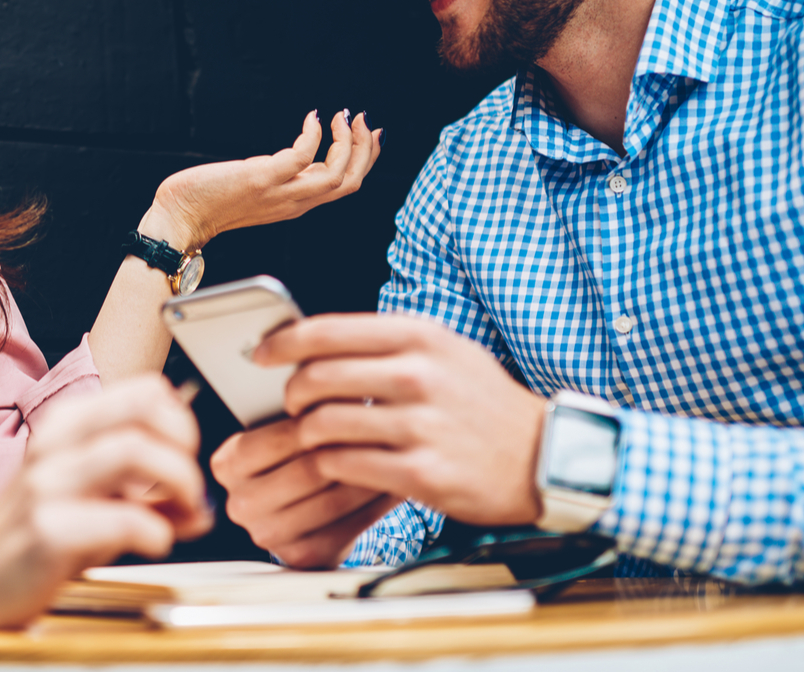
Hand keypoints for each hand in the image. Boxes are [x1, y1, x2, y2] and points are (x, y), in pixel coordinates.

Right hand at [0, 376, 212, 626]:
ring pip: (134, 451)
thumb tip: (201, 507)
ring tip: (182, 513)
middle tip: (189, 489)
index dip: (181, 422)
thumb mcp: (92, 500)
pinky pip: (122, 519)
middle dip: (184, 449)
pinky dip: (155, 531)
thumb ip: (147, 497)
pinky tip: (153, 543)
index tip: (186, 458)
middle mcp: (56, 443)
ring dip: (177, 482)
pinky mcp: (48, 531)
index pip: (145, 390)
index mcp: (68, 425)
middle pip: (143, 412)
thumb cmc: (34, 532)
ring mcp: (48, 485)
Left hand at [144, 110, 381, 249]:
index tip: (369, 132)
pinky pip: (302, 157)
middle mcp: (295, 202)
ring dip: (348, 143)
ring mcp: (281, 193)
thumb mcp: (260, 186)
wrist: (179, 219)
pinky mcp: (263, 180)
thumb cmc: (210, 201)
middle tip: (363, 120)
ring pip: (337, 175)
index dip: (365, 159)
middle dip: (365, 149)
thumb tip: (304, 152)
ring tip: (343, 117)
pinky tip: (311, 118)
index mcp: (296, 203)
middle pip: (350, 182)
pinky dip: (314, 135)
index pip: (346, 186)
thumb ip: (284, 174)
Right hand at [211, 416, 401, 567]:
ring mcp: (266, 534)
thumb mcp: (290, 427)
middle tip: (392, 426)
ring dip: (370, 474)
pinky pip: (346, 528)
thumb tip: (338, 372)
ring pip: (332, 498)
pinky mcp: (298, 556)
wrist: (307, 513)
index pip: (285, 436)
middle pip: (310, 469)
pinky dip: (374, 505)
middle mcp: (239, 502)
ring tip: (398, 453)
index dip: (329, 417)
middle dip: (355, 445)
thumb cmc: (303, 455)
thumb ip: (303, 406)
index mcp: (227, 463)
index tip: (363, 401)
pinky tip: (391, 484)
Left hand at [265, 314, 546, 526]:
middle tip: (291, 403)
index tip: (259, 354)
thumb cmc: (481, 402)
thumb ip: (385, 343)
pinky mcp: (419, 472)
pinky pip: (343, 465)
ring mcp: (419, 425)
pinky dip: (329, 464)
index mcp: (420, 336)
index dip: (282, 343)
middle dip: (292, 393)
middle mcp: (418, 375)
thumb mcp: (443, 351)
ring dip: (307, 433)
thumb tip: (313, 341)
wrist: (544, 457)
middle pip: (316, 378)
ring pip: (323, 425)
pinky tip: (337, 463)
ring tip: (314, 436)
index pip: (327, 331)